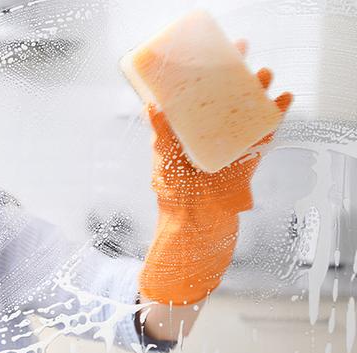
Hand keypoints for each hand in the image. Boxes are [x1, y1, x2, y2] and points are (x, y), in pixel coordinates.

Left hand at [139, 40, 292, 305]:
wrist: (194, 222)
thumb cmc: (173, 191)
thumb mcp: (162, 157)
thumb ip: (160, 132)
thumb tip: (151, 105)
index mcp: (190, 129)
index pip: (200, 93)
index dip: (207, 72)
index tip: (213, 49)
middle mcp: (211, 133)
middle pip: (227, 97)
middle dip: (237, 75)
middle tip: (244, 54)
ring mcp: (231, 144)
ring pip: (248, 111)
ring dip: (258, 90)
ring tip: (265, 73)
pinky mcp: (248, 157)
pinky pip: (264, 133)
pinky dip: (274, 116)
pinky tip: (282, 100)